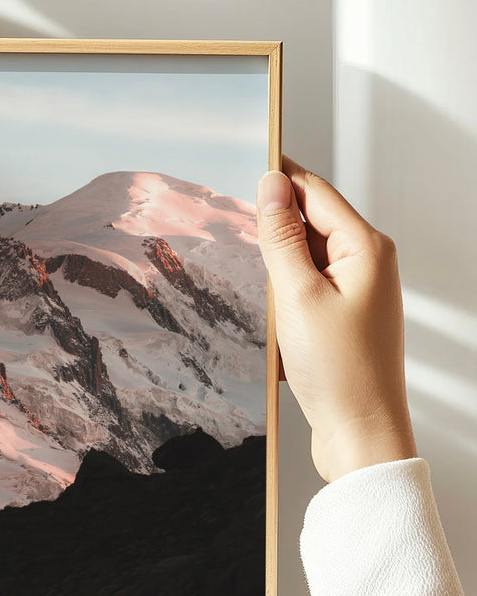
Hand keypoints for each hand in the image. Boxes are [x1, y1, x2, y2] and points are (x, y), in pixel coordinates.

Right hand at [256, 156, 417, 483]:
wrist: (361, 433)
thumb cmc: (339, 371)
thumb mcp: (298, 296)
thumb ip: (282, 237)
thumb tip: (271, 185)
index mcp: (366, 248)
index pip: (314, 191)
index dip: (277, 177)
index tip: (241, 162)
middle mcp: (367, 262)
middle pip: (310, 219)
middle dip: (271, 222)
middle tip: (229, 225)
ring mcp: (357, 290)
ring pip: (304, 254)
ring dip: (274, 261)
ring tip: (249, 277)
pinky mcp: (343, 314)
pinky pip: (306, 283)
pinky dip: (282, 288)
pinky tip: (265, 306)